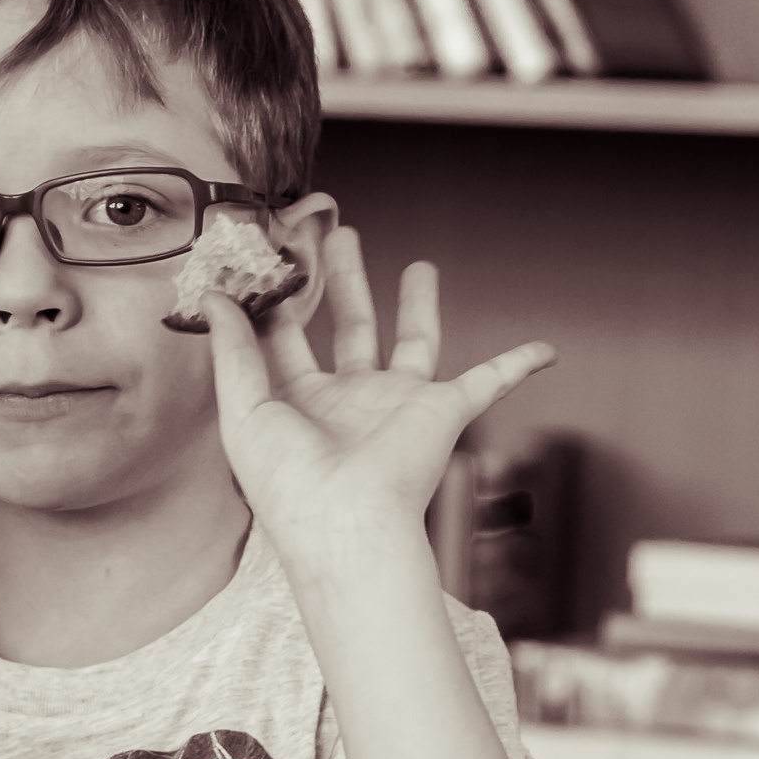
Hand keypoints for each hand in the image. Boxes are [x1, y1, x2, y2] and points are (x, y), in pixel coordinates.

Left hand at [203, 229, 550, 561]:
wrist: (347, 525)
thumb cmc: (288, 483)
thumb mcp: (242, 409)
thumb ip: (231, 351)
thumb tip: (215, 297)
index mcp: (299, 400)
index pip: (286, 334)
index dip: (280, 293)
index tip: (272, 250)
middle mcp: (350, 398)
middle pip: (348, 323)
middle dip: (344, 278)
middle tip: (335, 233)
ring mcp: (398, 404)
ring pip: (414, 339)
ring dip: (418, 303)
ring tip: (420, 266)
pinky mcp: (442, 411)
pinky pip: (490, 381)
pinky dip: (519, 365)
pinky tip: (543, 350)